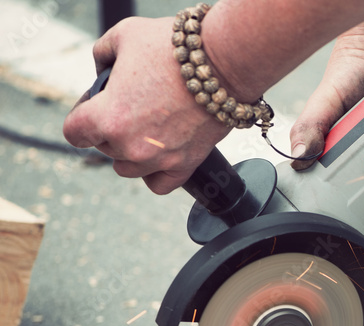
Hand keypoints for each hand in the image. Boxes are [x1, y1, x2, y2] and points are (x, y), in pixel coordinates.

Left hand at [63, 17, 231, 193]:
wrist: (223, 63)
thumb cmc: (174, 49)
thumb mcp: (123, 36)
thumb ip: (102, 56)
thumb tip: (103, 72)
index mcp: (107, 117)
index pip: (74, 132)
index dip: (81, 115)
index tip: (95, 105)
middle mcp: (130, 145)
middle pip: (104, 148)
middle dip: (111, 127)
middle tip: (133, 105)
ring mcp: (159, 159)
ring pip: (128, 169)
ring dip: (131, 151)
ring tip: (147, 129)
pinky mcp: (186, 164)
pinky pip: (159, 185)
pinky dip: (156, 173)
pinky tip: (160, 155)